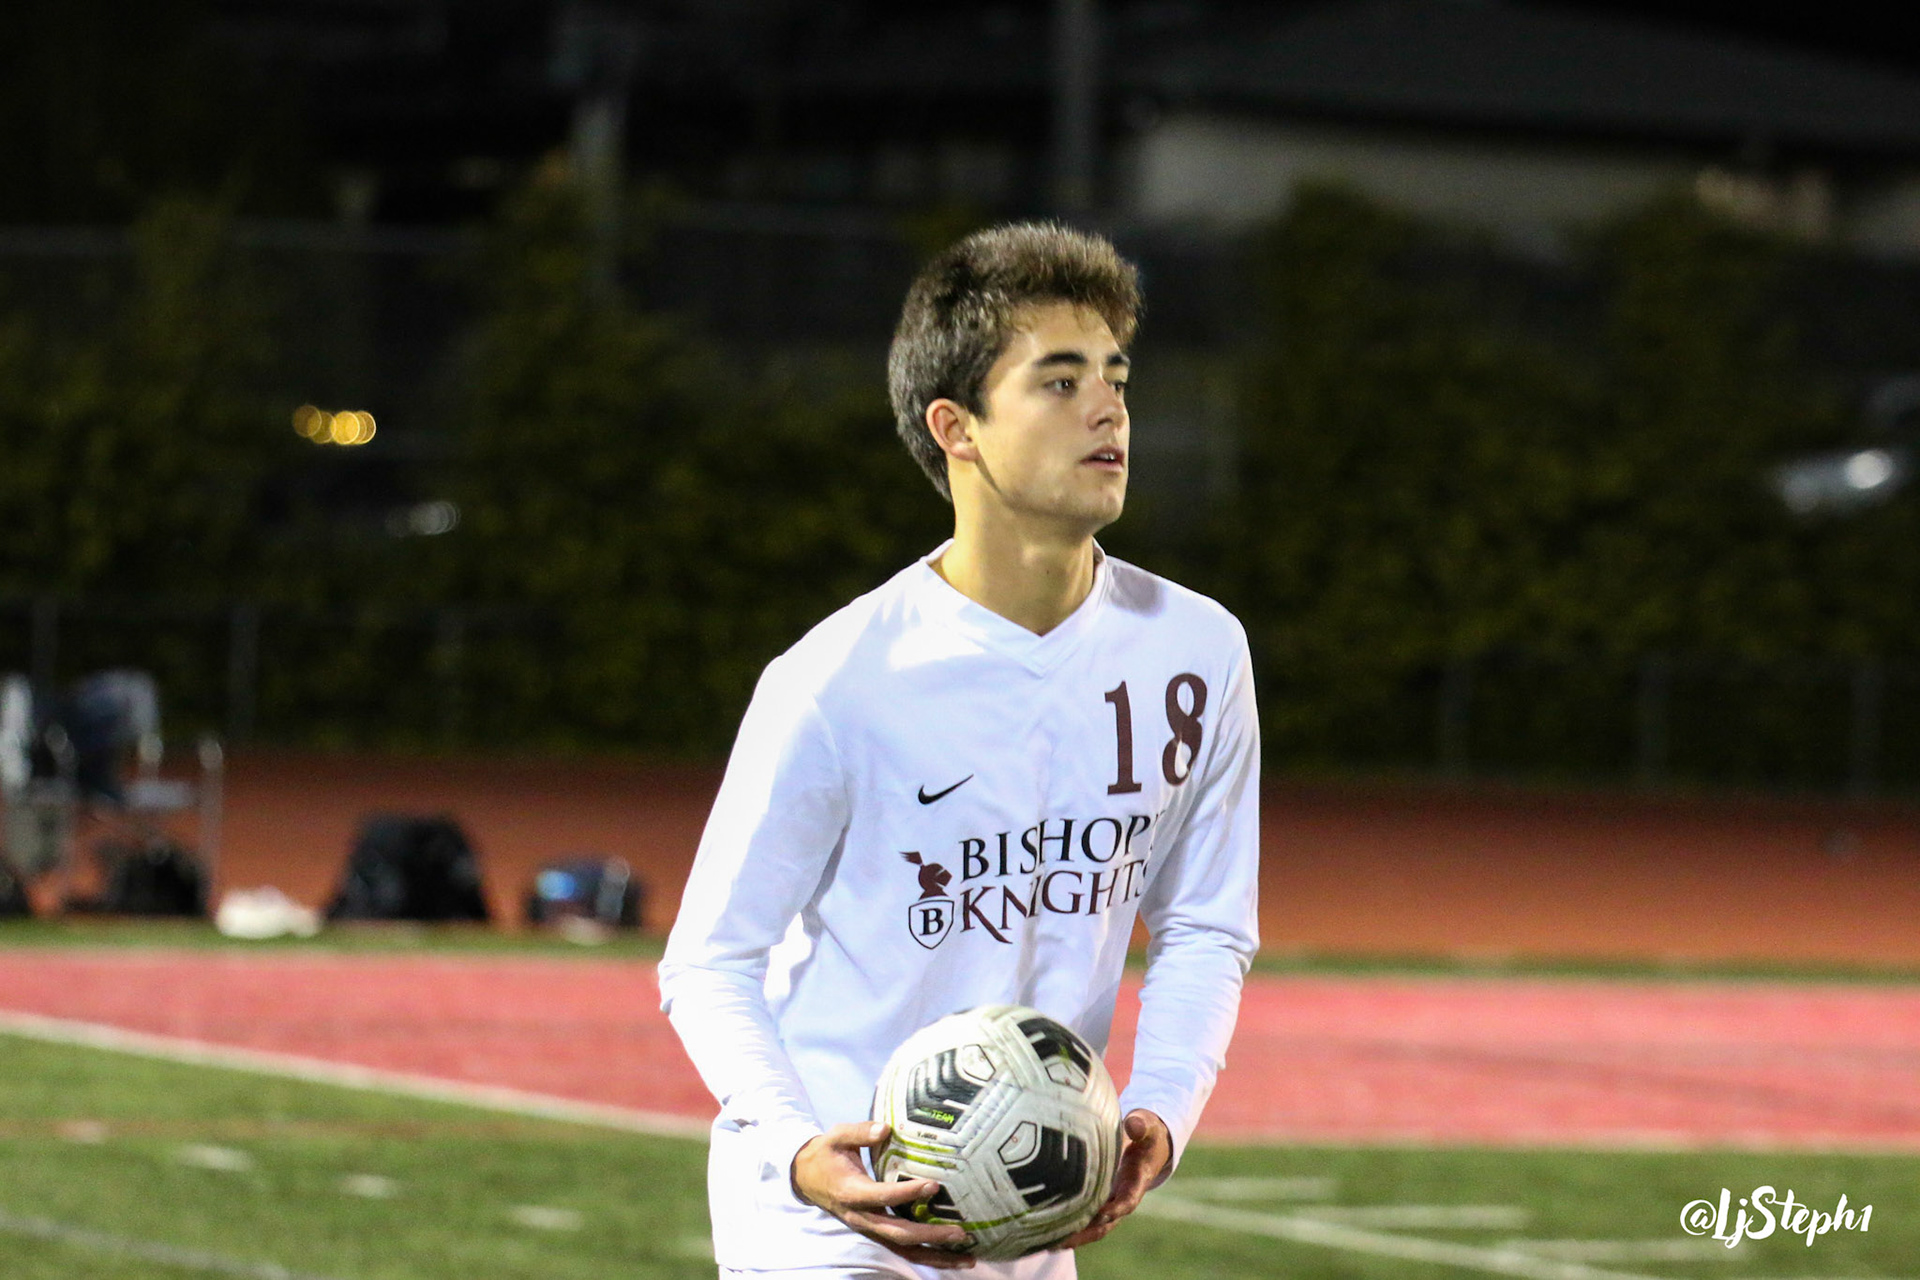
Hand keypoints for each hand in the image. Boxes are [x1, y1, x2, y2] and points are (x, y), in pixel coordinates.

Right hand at [791, 1121, 974, 1269]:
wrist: (807, 1179)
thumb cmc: (827, 1154)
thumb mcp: (836, 1136)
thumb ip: (860, 1132)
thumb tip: (885, 1127)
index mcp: (851, 1192)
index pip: (881, 1197)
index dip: (907, 1194)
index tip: (933, 1185)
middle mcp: (861, 1218)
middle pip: (897, 1234)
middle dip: (929, 1236)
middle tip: (960, 1232)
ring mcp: (869, 1229)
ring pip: (903, 1250)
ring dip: (935, 1256)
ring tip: (967, 1257)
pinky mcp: (876, 1233)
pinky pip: (903, 1249)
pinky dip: (929, 1256)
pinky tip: (954, 1256)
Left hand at [1059, 1109, 1172, 1249]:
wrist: (1149, 1146)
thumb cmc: (1146, 1134)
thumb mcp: (1148, 1126)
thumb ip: (1141, 1125)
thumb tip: (1131, 1124)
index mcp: (1136, 1182)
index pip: (1127, 1201)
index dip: (1115, 1209)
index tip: (1100, 1214)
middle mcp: (1122, 1198)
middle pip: (1105, 1224)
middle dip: (1085, 1233)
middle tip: (1061, 1241)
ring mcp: (1110, 1203)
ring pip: (1092, 1227)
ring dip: (1073, 1236)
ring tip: (1046, 1243)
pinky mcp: (1099, 1202)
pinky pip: (1084, 1219)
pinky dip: (1067, 1227)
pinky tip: (1044, 1232)